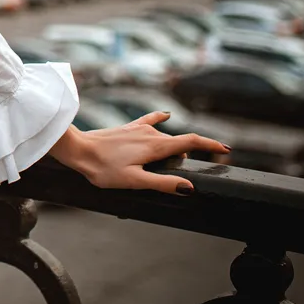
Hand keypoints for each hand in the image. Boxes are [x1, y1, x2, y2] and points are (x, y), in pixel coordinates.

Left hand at [50, 111, 228, 194]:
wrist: (77, 149)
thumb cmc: (103, 168)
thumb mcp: (134, 181)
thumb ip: (162, 183)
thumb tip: (189, 187)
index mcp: (155, 146)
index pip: (191, 142)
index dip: (210, 145)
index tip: (226, 151)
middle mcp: (150, 133)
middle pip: (178, 144)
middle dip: (185, 157)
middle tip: (170, 175)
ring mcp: (139, 128)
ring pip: (164, 138)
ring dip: (171, 149)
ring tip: (159, 166)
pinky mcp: (128, 127)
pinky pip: (149, 121)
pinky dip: (160, 120)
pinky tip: (166, 115)